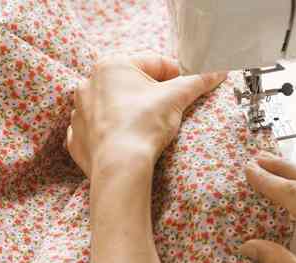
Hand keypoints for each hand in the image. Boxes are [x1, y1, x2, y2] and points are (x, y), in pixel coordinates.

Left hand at [66, 54, 225, 177]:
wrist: (119, 166)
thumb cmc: (144, 125)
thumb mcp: (177, 98)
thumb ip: (198, 81)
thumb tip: (218, 71)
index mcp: (112, 65)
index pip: (154, 63)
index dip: (176, 74)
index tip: (188, 88)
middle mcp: (89, 83)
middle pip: (132, 83)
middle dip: (151, 94)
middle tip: (169, 110)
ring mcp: (79, 111)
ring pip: (113, 105)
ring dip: (130, 112)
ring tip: (148, 128)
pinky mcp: (77, 136)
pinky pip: (98, 129)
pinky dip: (112, 133)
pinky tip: (127, 141)